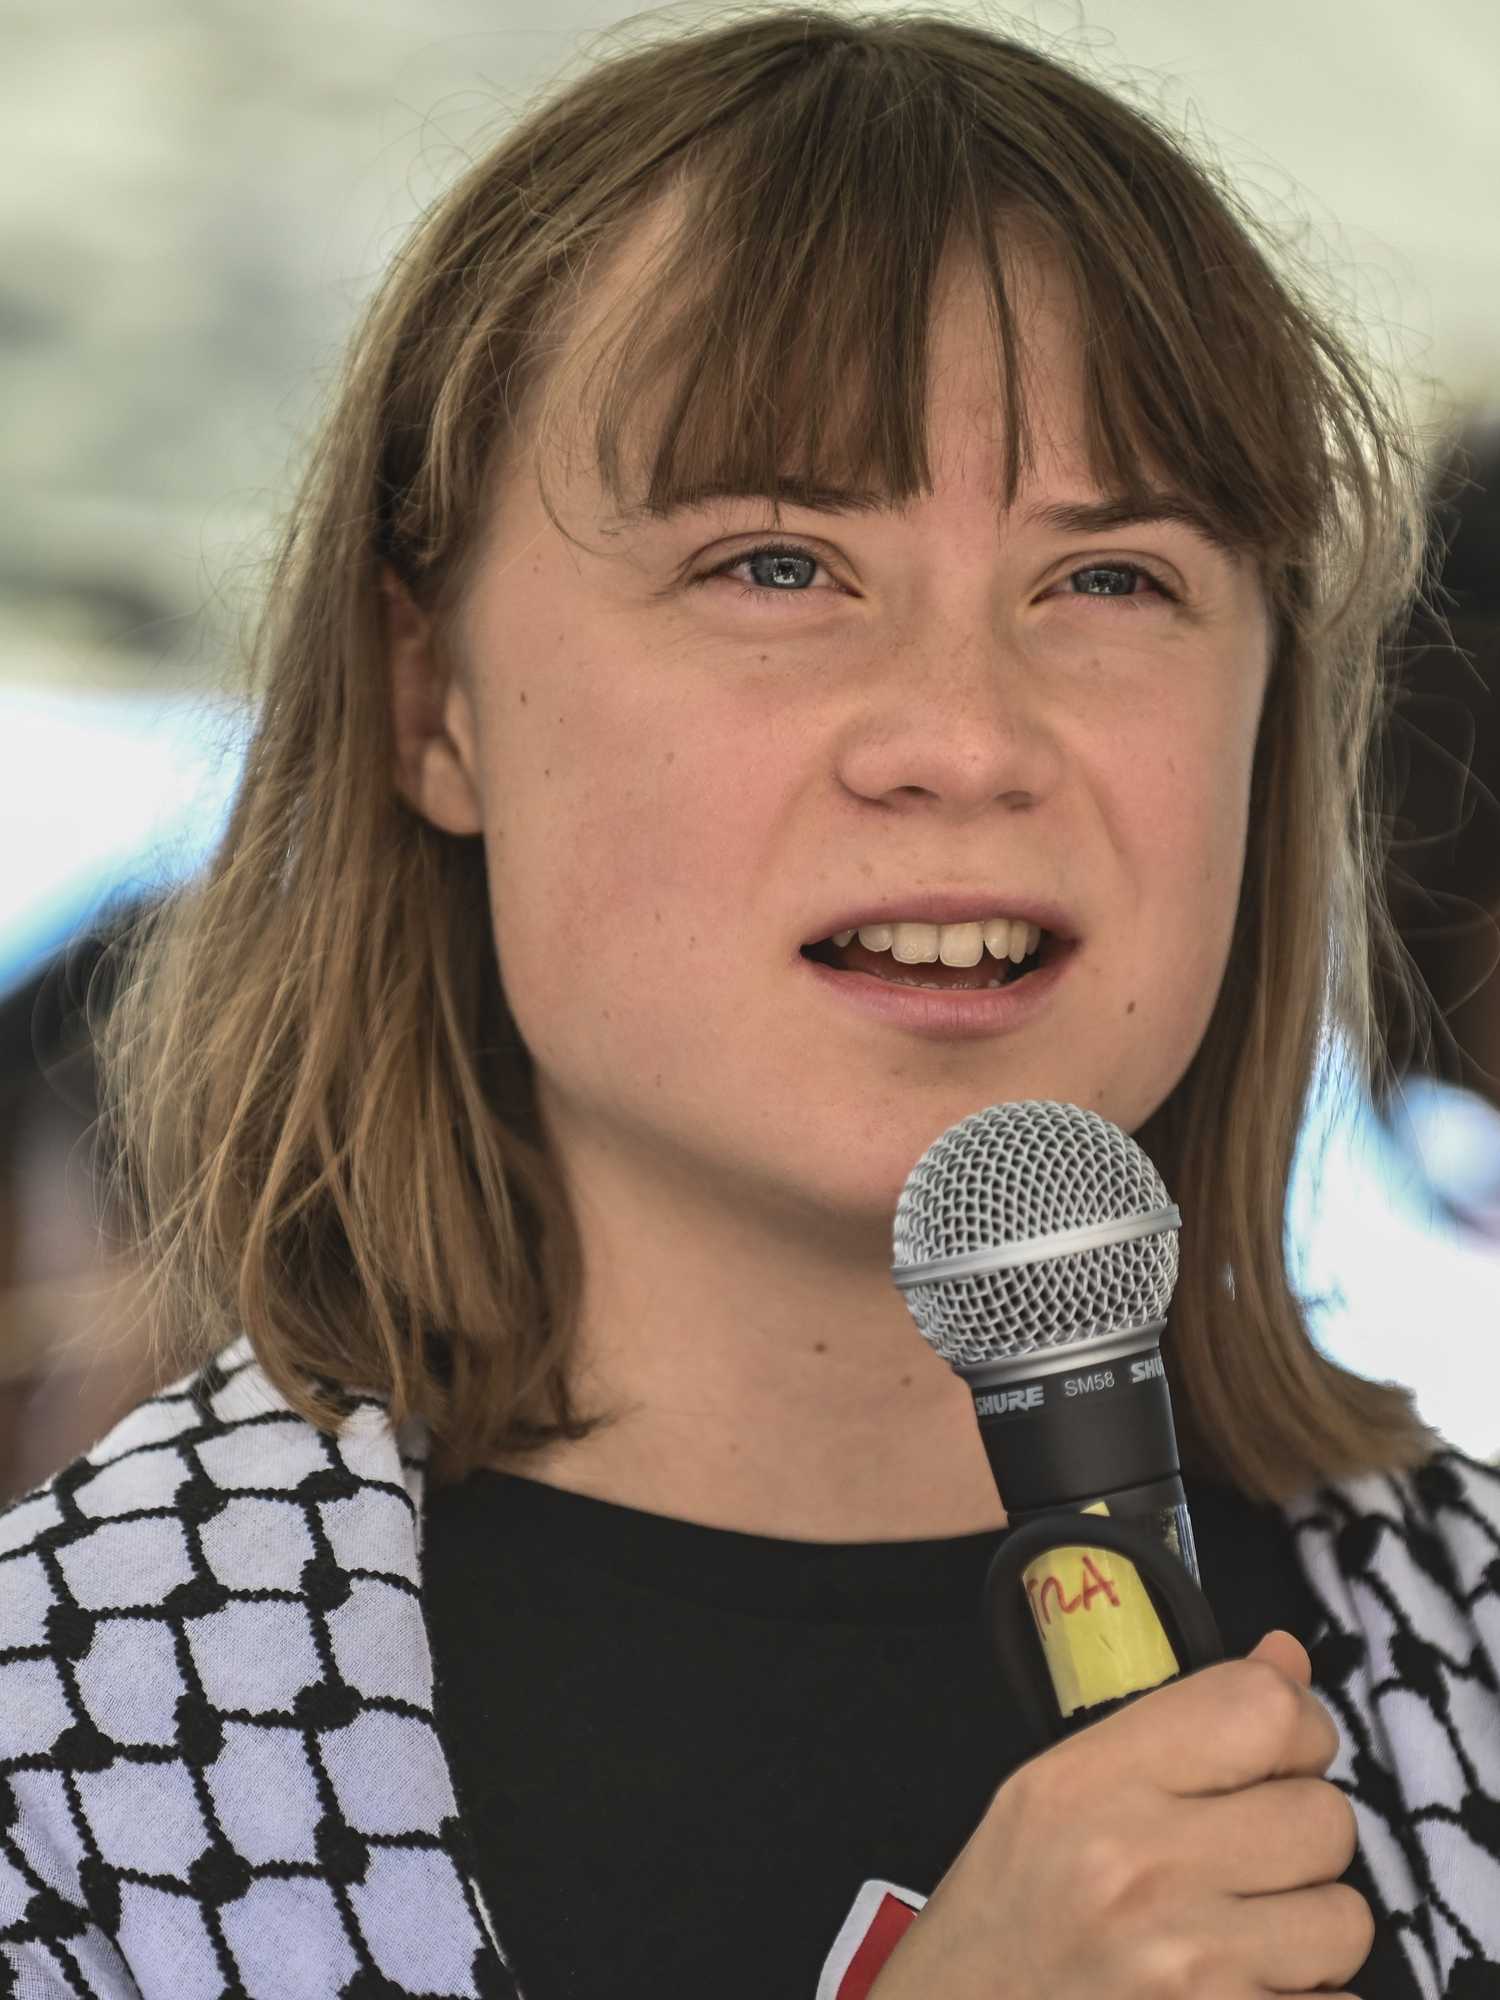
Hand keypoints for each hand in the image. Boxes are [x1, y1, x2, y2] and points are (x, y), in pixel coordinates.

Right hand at [868, 1628, 1372, 1998]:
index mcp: (1093, 1783)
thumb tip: (1289, 1658)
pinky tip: (1244, 1989)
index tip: (1274, 1756)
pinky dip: (1308, 1999)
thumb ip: (1176, 1722)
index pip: (1262, 1708)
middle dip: (1302, 1836)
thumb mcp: (1056, 1791)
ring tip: (1244, 1933)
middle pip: (1323, 1816)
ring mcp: (1189, 1968)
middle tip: (1247, 1857)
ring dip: (1310, 1929)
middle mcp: (1141, 1869)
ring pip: (1344, 1919)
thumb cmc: (1007, 1914)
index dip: (1295, 1725)